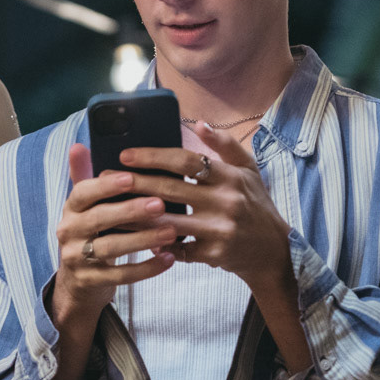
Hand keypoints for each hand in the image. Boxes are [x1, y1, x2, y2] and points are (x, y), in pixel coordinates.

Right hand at [49, 143, 177, 331]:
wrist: (78, 281)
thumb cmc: (91, 233)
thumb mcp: (85, 207)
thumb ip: (86, 177)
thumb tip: (78, 145)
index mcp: (70, 208)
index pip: (82, 192)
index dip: (106, 185)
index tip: (132, 177)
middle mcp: (68, 232)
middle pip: (99, 219)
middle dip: (130, 211)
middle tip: (160, 203)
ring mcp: (77, 259)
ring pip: (111, 248)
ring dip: (143, 239)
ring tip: (171, 231)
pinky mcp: (90, 281)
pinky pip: (121, 276)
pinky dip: (146, 268)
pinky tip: (169, 258)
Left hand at [120, 124, 291, 287]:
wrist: (273, 251)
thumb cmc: (256, 205)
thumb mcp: (249, 170)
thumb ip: (226, 145)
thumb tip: (200, 124)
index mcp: (230, 177)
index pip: (185, 161)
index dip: (153, 156)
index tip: (126, 155)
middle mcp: (225, 202)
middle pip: (170, 189)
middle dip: (135, 182)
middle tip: (106, 177)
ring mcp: (219, 230)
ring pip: (167, 222)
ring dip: (136, 216)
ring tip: (112, 208)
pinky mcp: (213, 254)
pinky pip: (176, 250)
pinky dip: (155, 245)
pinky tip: (134, 239)